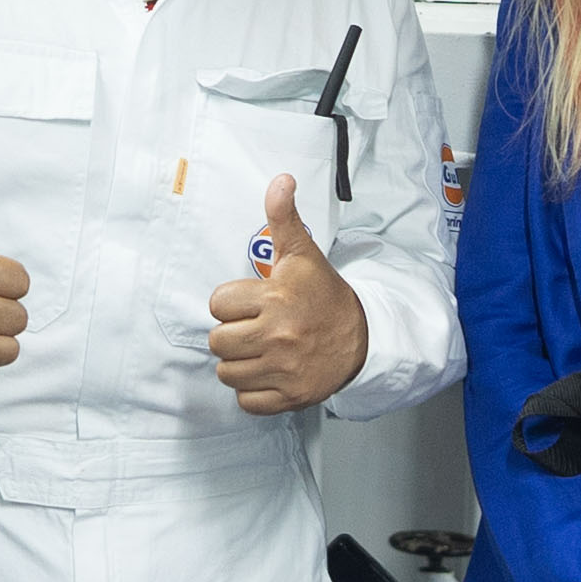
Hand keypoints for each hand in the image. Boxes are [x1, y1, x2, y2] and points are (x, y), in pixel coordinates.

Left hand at [204, 177, 369, 416]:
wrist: (363, 337)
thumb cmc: (324, 295)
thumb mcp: (304, 254)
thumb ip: (284, 218)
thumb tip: (281, 180)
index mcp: (276, 299)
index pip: (218, 304)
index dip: (230, 303)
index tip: (250, 303)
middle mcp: (278, 335)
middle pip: (217, 341)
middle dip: (231, 334)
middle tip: (252, 328)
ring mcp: (284, 369)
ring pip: (227, 373)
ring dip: (238, 363)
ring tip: (258, 350)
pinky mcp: (290, 396)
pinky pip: (246, 401)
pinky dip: (252, 391)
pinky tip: (267, 372)